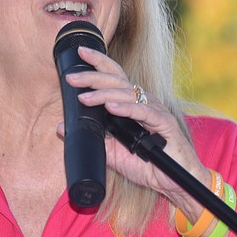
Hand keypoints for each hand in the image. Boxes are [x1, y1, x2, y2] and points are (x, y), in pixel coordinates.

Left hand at [56, 46, 210, 214]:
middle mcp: (143, 102)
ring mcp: (155, 110)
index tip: (80, 52)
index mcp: (132, 103)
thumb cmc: (148, 165)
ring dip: (103, 95)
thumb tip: (60, 127)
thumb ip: (90, 139)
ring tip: (84, 98)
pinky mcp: (164, 123)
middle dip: (93, 77)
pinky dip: (126, 108)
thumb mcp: (112, 153)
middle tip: (72, 78)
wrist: (176, 183)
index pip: (114, 77)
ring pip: (127, 94)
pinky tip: (111, 108)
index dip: (98, 62)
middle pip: (116, 81)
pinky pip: (143, 112)